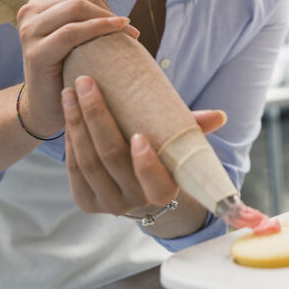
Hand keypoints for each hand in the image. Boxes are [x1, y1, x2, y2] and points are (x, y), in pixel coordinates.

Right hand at [16, 0, 138, 137]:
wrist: (48, 105)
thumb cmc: (68, 65)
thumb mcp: (77, 27)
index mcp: (39, 1)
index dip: (106, 0)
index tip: (122, 21)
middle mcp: (29, 11)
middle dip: (108, 11)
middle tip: (127, 29)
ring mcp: (28, 31)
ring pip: (75, 9)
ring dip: (107, 21)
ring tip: (127, 34)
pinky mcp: (35, 52)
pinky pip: (72, 32)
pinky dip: (99, 31)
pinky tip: (119, 34)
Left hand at [63, 74, 226, 215]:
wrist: (139, 191)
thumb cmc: (163, 158)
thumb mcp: (179, 146)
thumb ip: (193, 130)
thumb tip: (219, 116)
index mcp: (163, 193)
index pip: (155, 183)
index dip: (145, 163)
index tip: (138, 136)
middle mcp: (134, 204)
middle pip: (110, 159)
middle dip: (95, 117)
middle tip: (86, 84)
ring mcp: (107, 205)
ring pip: (88, 161)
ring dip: (76, 122)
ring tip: (71, 91)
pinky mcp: (85, 202)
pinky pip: (74, 168)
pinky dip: (70, 138)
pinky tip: (69, 112)